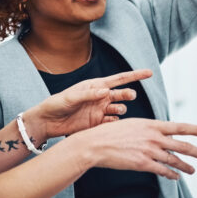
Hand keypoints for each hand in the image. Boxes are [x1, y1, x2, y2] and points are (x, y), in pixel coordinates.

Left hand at [27, 70, 152, 139]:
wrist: (46, 122)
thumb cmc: (56, 104)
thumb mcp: (71, 97)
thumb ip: (89, 94)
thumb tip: (106, 91)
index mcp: (96, 86)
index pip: (120, 79)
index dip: (135, 76)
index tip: (150, 73)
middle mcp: (101, 97)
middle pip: (122, 94)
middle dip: (128, 94)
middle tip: (130, 96)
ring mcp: (100, 111)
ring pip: (119, 109)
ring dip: (120, 110)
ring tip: (116, 111)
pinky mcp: (97, 124)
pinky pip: (111, 123)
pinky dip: (114, 124)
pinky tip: (110, 124)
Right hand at [81, 119, 196, 179]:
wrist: (96, 144)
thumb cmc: (114, 133)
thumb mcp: (136, 124)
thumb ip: (152, 129)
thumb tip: (164, 133)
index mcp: (154, 125)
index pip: (182, 127)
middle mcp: (155, 137)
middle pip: (184, 146)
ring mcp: (149, 151)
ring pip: (175, 160)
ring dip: (187, 166)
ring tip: (195, 170)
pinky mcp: (142, 164)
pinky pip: (162, 170)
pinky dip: (171, 174)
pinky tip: (177, 177)